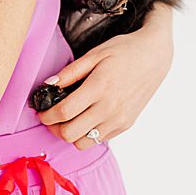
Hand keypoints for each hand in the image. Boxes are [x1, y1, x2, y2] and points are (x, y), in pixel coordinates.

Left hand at [35, 4, 174, 147]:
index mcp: (99, 87)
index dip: (46, 116)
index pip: (63, 112)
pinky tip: (85, 119)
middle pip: (70, 133)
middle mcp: (110, 108)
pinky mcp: (126, 125)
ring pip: (83, 143)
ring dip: (70, 134)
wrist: (155, 57)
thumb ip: (70, 72)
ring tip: (66, 121)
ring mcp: (119, 119)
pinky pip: (99, 140)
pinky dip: (86, 134)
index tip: (40, 112)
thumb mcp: (95, 54)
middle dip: (54, 128)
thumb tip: (48, 85)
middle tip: (50, 117)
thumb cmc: (124, 51)